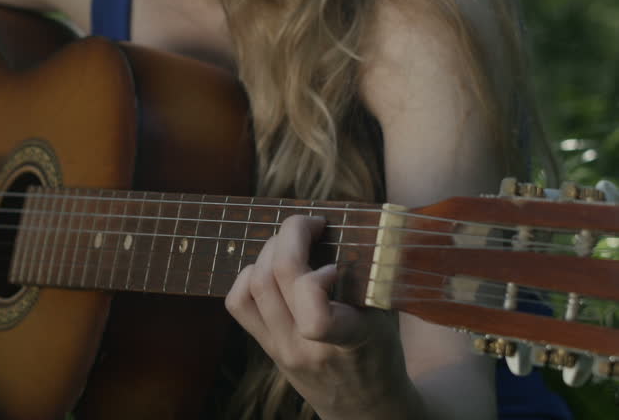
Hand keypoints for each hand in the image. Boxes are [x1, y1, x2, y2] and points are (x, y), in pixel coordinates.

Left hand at [225, 215, 420, 419]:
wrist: (362, 405)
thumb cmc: (380, 351)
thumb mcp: (387, 316)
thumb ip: (368, 277)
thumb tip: (345, 226)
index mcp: (346, 341)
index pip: (315, 319)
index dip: (316, 280)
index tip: (337, 265)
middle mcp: (305, 347)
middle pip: (274, 278)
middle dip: (290, 235)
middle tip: (312, 225)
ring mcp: (280, 348)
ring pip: (253, 284)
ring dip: (271, 250)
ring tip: (294, 242)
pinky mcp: (265, 346)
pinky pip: (239, 302)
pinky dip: (250, 274)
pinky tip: (273, 268)